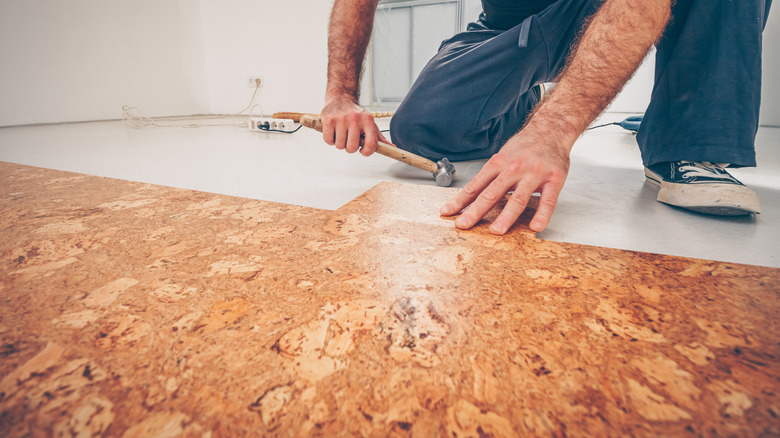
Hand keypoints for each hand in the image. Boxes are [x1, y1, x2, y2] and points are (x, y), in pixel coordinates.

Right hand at [321, 97, 390, 155]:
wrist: (341, 98)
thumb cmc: (357, 114)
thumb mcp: (370, 123)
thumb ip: (379, 137)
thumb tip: (392, 147)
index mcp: (368, 120)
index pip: (371, 144)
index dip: (366, 152)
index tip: (362, 151)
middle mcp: (355, 118)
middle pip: (351, 148)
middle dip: (350, 148)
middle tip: (349, 140)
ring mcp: (341, 119)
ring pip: (339, 146)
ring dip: (339, 143)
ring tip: (341, 133)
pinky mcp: (328, 120)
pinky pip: (328, 141)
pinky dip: (330, 140)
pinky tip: (333, 132)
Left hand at [440, 130, 569, 233]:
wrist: (551, 129)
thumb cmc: (524, 146)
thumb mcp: (502, 156)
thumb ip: (490, 176)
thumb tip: (471, 195)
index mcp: (498, 163)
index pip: (475, 186)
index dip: (460, 200)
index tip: (447, 212)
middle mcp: (513, 168)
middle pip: (492, 193)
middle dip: (476, 211)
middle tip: (464, 224)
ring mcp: (534, 174)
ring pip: (518, 198)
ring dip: (506, 216)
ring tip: (496, 230)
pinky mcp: (554, 179)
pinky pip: (548, 200)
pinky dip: (542, 215)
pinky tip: (535, 227)